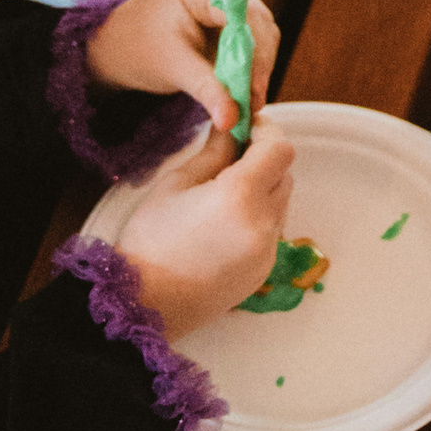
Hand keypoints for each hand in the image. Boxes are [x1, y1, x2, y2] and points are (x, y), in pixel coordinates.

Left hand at [87, 0, 280, 138]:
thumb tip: (232, 120)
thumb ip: (207, 90)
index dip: (254, 54)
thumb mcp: (173, 68)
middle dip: (258, 63)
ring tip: (247, 98)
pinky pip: (253, 30)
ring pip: (260, 26)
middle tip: (253, 103)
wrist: (122, 42)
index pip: (243, 14)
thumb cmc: (140, 50)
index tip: (254, 93)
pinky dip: (251, 57)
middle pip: (256, 19)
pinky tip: (242, 83)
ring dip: (258, 63)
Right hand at [113, 122, 296, 338]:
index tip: (248, 126)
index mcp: (240, 195)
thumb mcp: (176, 183)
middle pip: (285, 174)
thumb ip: (213, 152)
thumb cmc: (151, 241)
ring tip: (224, 193)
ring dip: (264, 188)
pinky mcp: (265, 269)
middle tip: (234, 155)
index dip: (267, 131)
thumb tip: (232, 126)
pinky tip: (224, 223)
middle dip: (265, 159)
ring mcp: (267, 250)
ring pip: (281, 202)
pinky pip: (273, 230)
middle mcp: (263, 223)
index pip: (280, 149)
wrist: (146, 304)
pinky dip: (258, 216)